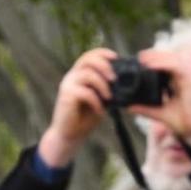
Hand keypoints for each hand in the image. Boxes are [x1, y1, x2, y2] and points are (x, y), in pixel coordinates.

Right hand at [39, 48, 117, 167]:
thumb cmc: (85, 118)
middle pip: (87, 59)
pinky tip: (100, 111)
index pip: (89, 55)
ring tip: (109, 98)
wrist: (69, 135)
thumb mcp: (100, 98)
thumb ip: (107, 87)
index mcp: (79, 74)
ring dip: (102, 85)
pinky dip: (96, 101)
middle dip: (104, 66)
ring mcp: (67, 85)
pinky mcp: (66, 96)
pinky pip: (85, 92)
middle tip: (115, 79)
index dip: (103, 53)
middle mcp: (71, 77)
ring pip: (87, 74)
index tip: (116, 58)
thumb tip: (124, 79)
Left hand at [128, 47, 190, 150]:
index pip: (167, 66)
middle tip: (139, 56)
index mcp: (179, 83)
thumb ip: (145, 109)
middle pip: (170, 60)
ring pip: (173, 60)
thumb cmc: (184, 122)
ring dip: (157, 57)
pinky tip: (151, 66)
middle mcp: (184, 78)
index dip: (155, 60)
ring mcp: (188, 78)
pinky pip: (176, 67)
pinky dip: (163, 65)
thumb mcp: (160, 113)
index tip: (140, 61)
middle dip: (155, 56)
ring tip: (143, 58)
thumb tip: (129, 107)